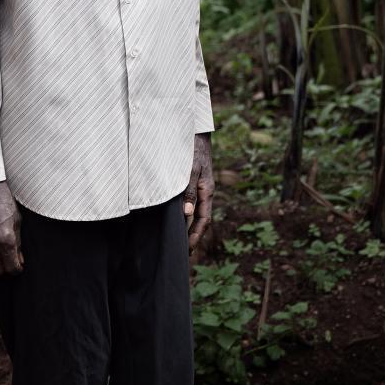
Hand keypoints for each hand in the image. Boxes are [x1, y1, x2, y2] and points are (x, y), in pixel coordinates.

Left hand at [183, 132, 214, 253]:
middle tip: (184, 252)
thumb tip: (186, 214)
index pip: (204, 219)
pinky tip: (177, 218)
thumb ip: (189, 190)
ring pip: (196, 212)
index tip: (188, 250)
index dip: (196, 236)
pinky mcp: (195, 182)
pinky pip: (192, 203)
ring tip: (180, 240)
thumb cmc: (192, 149)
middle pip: (201, 219)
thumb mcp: (190, 169)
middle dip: (194, 236)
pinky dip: (186, 214)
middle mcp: (205, 191)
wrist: (196, 132)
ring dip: (189, 226)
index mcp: (207, 191)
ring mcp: (201, 187)